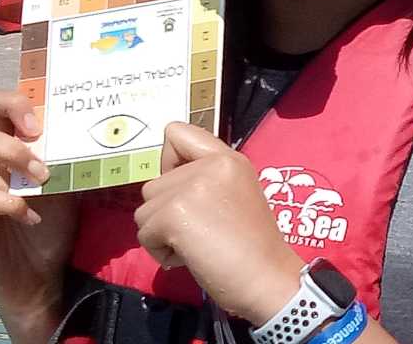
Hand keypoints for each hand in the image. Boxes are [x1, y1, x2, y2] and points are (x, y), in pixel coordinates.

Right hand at [0, 89, 81, 337]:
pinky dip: (7, 204)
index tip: (38, 124)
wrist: (40, 278)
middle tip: (42, 168)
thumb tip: (90, 125)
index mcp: (2, 151)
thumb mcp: (64, 186)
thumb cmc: (51, 228)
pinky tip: (29, 217)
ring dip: (12, 175)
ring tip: (40, 192)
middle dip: (13, 147)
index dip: (12, 104)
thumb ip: (62, 157)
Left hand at [135, 122, 299, 324]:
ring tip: (196, 246)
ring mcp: (191, 186)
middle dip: (167, 214)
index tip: (184, 191)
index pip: (176, 133)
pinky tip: (189, 258)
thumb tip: (166, 193)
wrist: (268, 279)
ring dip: (162, 234)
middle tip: (201, 233)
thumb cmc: (254, 249)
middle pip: (154, 184)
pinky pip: (144, 233)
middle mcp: (209, 164)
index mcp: (228, 158)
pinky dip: (160, 252)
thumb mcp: (236, 196)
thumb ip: (206, 182)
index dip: (169, 162)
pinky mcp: (174, 212)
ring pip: (145, 210)